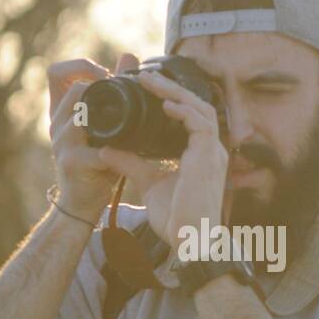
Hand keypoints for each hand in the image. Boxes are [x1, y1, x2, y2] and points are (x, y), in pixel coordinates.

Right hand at [48, 53, 138, 220]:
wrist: (83, 203)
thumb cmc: (96, 162)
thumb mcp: (104, 125)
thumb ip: (114, 91)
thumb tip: (128, 56)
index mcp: (61, 111)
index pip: (55, 72)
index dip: (81, 67)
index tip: (104, 76)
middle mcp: (57, 123)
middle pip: (71, 88)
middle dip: (100, 89)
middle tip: (122, 99)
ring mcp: (61, 143)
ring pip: (80, 113)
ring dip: (106, 114)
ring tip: (126, 122)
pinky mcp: (72, 163)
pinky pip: (97, 148)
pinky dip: (116, 148)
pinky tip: (128, 152)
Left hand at [96, 68, 229, 249]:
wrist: (191, 242)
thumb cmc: (176, 219)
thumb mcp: (148, 183)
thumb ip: (130, 163)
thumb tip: (105, 149)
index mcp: (200, 154)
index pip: (191, 116)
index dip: (173, 99)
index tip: (149, 89)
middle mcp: (210, 150)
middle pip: (197, 105)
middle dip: (172, 88)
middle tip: (145, 76)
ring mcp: (212, 153)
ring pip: (200, 108)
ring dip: (175, 92)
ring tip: (151, 82)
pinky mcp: (208, 159)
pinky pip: (201, 125)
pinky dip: (183, 112)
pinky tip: (165, 104)